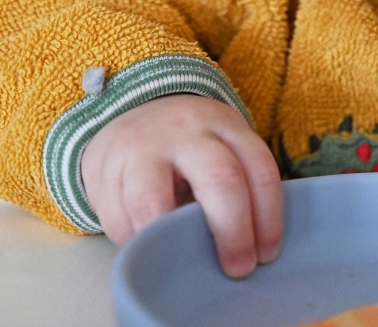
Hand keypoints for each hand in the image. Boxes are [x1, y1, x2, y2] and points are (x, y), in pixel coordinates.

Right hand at [81, 94, 282, 277]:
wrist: (132, 113)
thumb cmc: (191, 147)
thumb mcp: (221, 149)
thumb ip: (237, 186)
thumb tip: (251, 249)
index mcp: (226, 127)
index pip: (259, 171)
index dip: (268, 219)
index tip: (266, 255)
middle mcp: (187, 131)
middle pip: (220, 179)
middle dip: (233, 232)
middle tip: (238, 269)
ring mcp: (142, 147)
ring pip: (153, 200)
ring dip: (170, 241)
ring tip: (180, 264)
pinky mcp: (104, 168)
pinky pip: (118, 217)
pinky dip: (135, 242)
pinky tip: (148, 248)